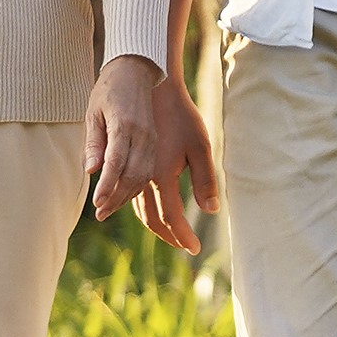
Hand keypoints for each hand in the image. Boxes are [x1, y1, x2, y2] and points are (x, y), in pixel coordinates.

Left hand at [84, 56, 164, 220]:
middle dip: (117, 197)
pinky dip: (137, 185)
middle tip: (100, 213)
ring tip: (108, 208)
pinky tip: (124, 194)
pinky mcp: (156, 142)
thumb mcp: (93, 113)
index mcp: (125, 125)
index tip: (97, 204)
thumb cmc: (109, 91)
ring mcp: (152, 139)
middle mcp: (143, 134)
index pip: (116, 162)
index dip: (107, 185)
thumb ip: (93, 142)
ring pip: (143, 175)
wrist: (137, 70)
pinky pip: (149, 170)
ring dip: (127, 195)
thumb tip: (90, 171)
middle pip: (133, 174)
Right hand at [138, 70, 217, 251]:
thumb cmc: (180, 115)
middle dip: (167, 235)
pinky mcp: (125, 160)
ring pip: (137, 207)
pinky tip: (151, 207)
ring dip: (152, 223)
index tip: (193, 250)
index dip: (182, 236)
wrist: (150, 85)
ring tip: (168, 232)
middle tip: (182, 245)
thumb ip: (205, 180)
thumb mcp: (200, 145)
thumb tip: (211, 211)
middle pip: (150, 218)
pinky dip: (141, 207)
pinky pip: (131, 193)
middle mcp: (142, 177)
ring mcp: (131, 169)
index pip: (171, 217)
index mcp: (160, 175)